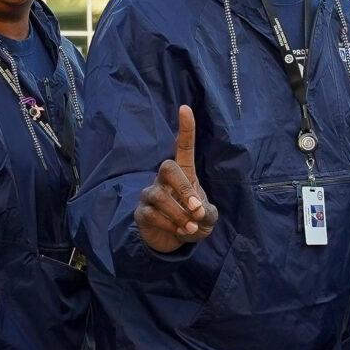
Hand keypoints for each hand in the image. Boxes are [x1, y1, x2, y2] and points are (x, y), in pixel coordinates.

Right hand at [134, 105, 211, 252]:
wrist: (174, 241)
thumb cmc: (193, 221)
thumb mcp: (207, 218)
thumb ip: (207, 213)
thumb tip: (196, 212)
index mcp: (184, 174)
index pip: (183, 147)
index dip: (185, 129)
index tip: (185, 108)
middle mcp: (164, 180)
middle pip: (167, 168)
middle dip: (183, 189)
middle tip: (197, 209)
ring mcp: (150, 194)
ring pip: (159, 196)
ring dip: (178, 214)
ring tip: (190, 228)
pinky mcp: (141, 212)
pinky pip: (152, 214)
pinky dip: (170, 226)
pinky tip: (179, 232)